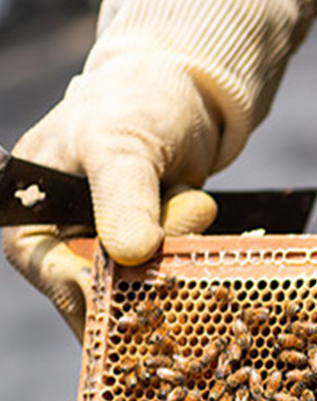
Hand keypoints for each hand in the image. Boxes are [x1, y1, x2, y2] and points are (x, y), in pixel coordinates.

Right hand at [3, 0, 316, 338]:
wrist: (179, 100)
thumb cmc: (132, 107)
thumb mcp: (121, 145)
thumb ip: (124, 199)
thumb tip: (130, 254)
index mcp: (33, 225)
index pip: (60, 280)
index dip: (104, 293)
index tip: (145, 288)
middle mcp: (68, 253)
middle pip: (110, 300)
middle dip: (155, 273)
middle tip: (187, 221)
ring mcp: (115, 262)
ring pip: (152, 296)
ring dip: (182, 257)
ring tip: (190, 199)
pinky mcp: (155, 264)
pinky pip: (179, 284)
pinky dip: (198, 257)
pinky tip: (199, 213)